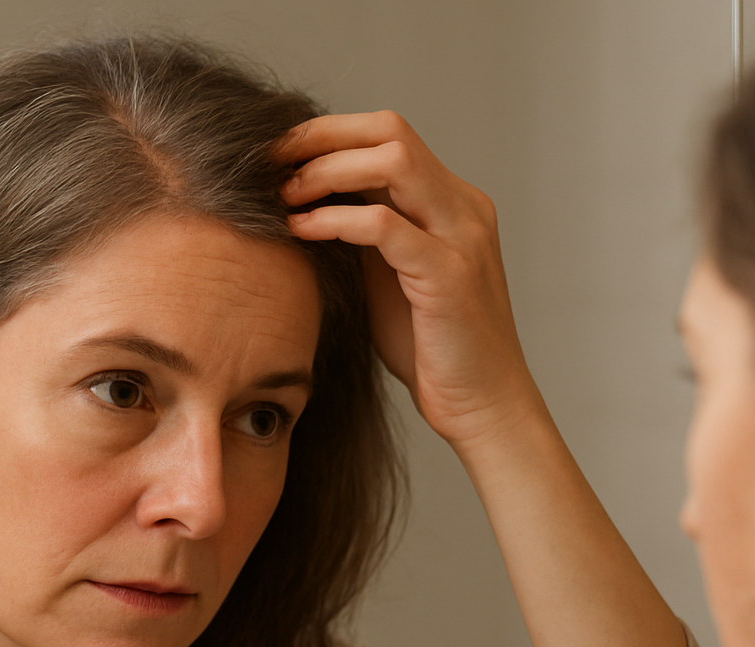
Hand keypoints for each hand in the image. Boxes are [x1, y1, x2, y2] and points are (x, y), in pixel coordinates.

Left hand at [279, 111, 541, 446]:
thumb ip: (365, 236)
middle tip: (271, 163)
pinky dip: (336, 219)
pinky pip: (385, 226)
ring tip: (285, 194)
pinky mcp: (449, 274)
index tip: (279, 155)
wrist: (482, 405)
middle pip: (390, 132)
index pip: (389, 136)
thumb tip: (307, 204)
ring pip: (393, 163)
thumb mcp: (391, 277)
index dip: (329, 134)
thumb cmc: (433, 349)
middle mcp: (464, 207)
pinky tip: (301, 229)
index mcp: (452, 202)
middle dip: (322, 138)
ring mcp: (462, 237)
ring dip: (328, 170)